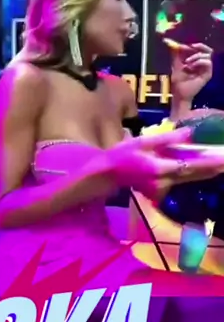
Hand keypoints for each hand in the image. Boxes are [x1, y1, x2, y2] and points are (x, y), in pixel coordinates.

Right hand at [106, 126, 223, 201]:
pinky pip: (184, 180)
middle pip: (195, 175)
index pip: (190, 165)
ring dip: (208, 171)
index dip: (208, 163)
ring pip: (191, 179)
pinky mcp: (164, 189)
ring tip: (222, 164)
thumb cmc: (122, 155)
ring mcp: (165, 188)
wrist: (108, 176)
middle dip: (214, 168)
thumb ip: (167, 139)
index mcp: (160, 168)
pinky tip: (207, 168)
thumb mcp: (141, 142)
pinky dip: (197, 174)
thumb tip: (190, 132)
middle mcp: (165, 181)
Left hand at [168, 41, 212, 103]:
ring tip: (187, 62)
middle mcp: (203, 63)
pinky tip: (191, 66)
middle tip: (191, 46)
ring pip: (208, 55)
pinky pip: (208, 63)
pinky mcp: (208, 74)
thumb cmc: (178, 80)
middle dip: (200, 46)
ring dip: (196, 56)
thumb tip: (171, 42)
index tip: (183, 45)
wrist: (179, 93)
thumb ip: (175, 53)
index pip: (200, 48)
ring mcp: (206, 69)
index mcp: (196, 60)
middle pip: (208, 50)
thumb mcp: (175, 64)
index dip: (193, 45)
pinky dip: (199, 62)